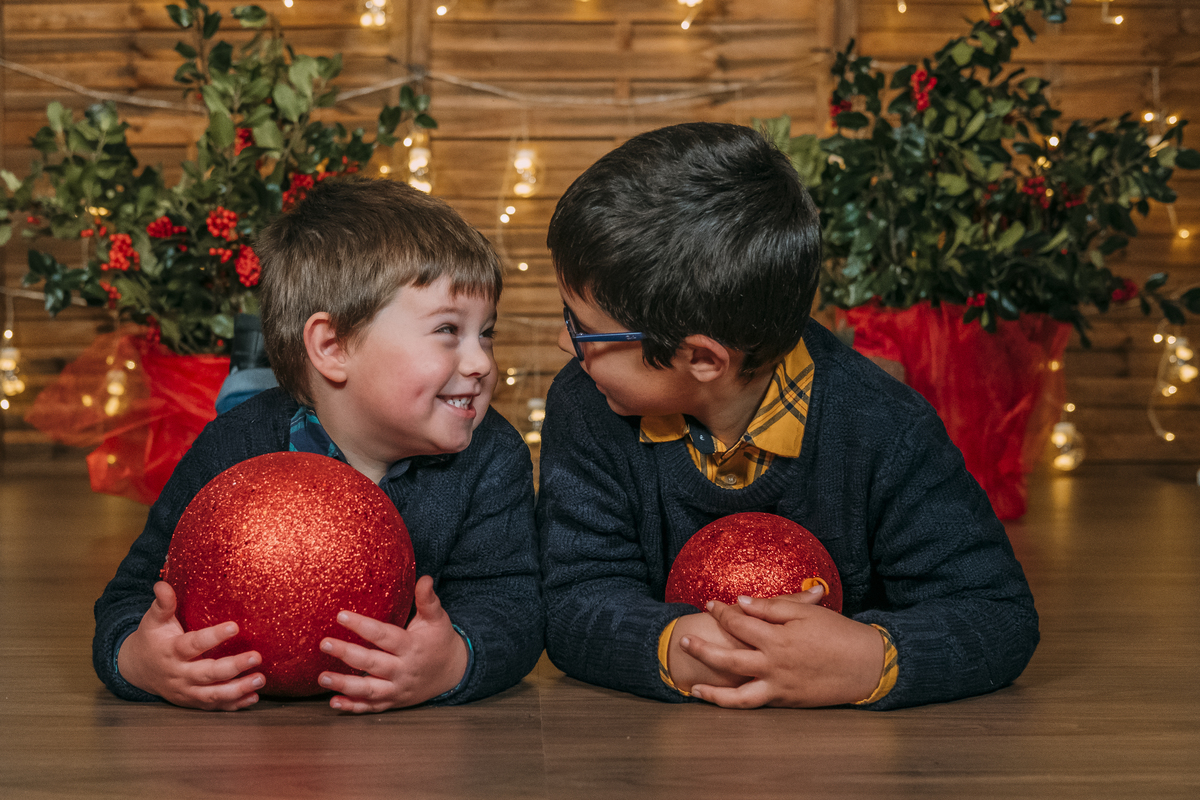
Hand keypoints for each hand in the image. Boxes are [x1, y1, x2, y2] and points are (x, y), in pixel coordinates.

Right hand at [117, 581, 263, 710]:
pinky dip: (234, 705)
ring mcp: (186, 691)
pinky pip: (214, 706)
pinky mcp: (192, 702)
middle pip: (208, 674)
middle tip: (257, 657)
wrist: (137, 669)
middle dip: (233, 667)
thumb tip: (162, 584)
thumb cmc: (152, 639)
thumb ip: (162, 604)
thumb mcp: (154, 621)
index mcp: (171, 651)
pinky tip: (253, 698)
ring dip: (238, 689)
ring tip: (260, 679)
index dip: (213, 637)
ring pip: (212, 694)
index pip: (193, 645)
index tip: (235, 627)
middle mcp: (179, 674)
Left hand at [318, 575, 468, 712]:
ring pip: (369, 689)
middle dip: (347, 654)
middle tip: (325, 644)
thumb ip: (428, 600)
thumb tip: (424, 578)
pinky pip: (371, 707)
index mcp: (412, 646)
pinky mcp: (393, 702)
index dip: (362, 626)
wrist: (453, 672)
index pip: (384, 636)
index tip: (341, 615)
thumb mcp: (437, 619)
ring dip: (344, 685)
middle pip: (372, 663)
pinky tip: (334, 703)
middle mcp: (403, 670)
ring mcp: (398, 688)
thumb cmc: (440, 640)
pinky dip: (352, 707)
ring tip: (322, 678)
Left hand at [682, 586, 884, 707]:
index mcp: (778, 638)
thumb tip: (742, 602)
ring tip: (692, 687)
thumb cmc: (838, 633)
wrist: (867, 665)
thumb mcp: (807, 612)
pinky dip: (734, 704)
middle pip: (727, 658)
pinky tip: (722, 700)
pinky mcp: (787, 702)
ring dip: (712, 692)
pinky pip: (754, 704)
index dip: (723, 612)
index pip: (739, 623)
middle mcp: (773, 665)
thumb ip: (772, 607)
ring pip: (737, 695)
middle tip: (684, 640)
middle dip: (703, 649)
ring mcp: (779, 687)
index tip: (711, 604)